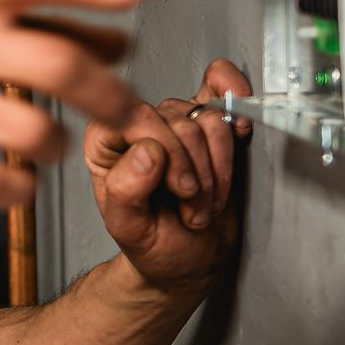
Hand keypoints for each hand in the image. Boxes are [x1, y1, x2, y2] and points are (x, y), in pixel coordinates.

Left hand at [84, 58, 251, 290]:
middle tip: (194, 206)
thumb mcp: (131, 229)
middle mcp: (138, 124)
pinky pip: (221, 87)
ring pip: (209, 118)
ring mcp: (175, 120)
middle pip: (180, 121)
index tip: (182, 190)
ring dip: (219, 167)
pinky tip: (238, 133)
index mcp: (106, 141)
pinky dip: (236, 106)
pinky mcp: (208, 122)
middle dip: (198, 172)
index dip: (171, 156)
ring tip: (206, 197)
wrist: (190, 257)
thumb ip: (125, 191)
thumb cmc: (155, 243)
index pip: (138, 118)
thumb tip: (146, 151)